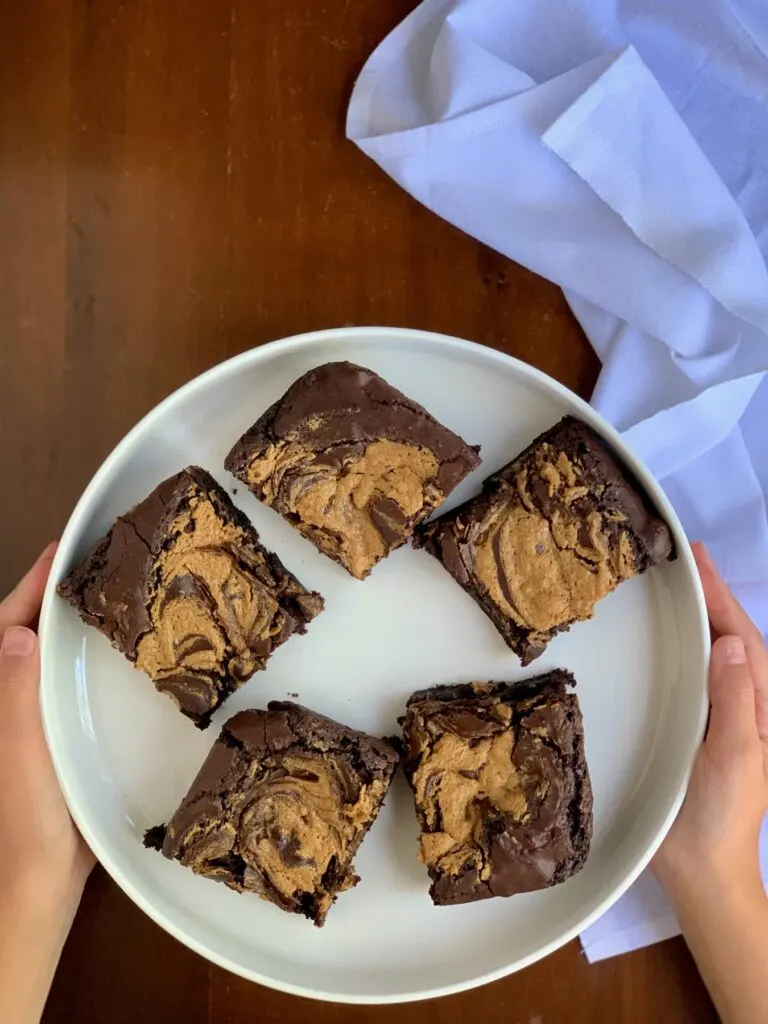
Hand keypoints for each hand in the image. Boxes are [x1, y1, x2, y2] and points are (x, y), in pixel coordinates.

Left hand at [0, 543, 93, 907]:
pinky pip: (78, 686)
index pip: (12, 627)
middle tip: (102, 560)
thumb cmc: (27, 818)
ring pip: (58, 657)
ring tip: (120, 594)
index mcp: (2, 696)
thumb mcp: (20, 755)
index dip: (32, 586)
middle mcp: (18, 701)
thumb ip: (16, 698)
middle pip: (33, 634)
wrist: (43, 878)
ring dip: (79, 624)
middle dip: (57, 595)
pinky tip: (129, 658)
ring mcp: (41, 719)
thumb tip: (20, 630)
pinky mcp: (65, 738)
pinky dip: (96, 662)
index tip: (63, 547)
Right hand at [654, 542, 767, 897]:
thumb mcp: (735, 756)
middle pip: (731, 638)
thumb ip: (734, 701)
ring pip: (712, 654)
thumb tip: (728, 642)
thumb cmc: (720, 814)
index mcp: (761, 708)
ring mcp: (719, 716)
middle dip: (713, 596)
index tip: (698, 560)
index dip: (723, 598)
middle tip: (685, 555)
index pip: (744, 641)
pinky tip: (662, 636)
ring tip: (676, 581)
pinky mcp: (693, 728)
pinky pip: (690, 676)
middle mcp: (743, 705)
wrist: (700, 868)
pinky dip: (680, 647)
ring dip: (699, 615)